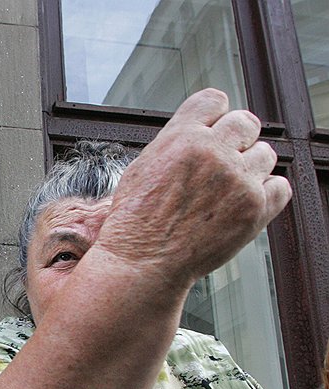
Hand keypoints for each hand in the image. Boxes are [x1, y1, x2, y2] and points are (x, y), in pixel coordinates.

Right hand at [94, 88, 291, 287]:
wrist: (142, 261)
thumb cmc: (136, 222)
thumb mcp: (143, 167)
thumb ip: (175, 143)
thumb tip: (199, 132)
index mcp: (182, 137)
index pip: (215, 100)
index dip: (214, 115)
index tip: (213, 129)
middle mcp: (213, 152)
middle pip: (246, 122)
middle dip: (237, 139)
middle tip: (224, 161)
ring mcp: (237, 179)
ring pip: (266, 153)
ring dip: (251, 168)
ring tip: (228, 190)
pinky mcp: (255, 207)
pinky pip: (280, 185)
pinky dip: (267, 193)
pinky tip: (243, 203)